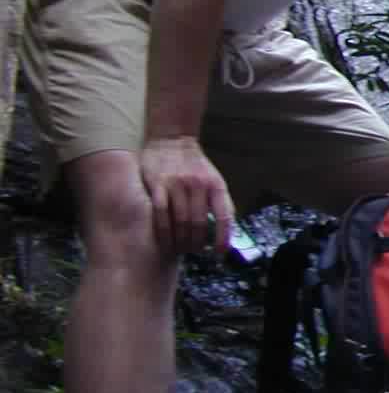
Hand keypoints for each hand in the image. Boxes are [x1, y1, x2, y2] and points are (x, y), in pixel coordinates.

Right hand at [140, 136, 233, 257]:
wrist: (172, 139)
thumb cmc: (195, 164)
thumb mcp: (215, 179)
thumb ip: (220, 201)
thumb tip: (227, 230)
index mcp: (216, 185)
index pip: (224, 217)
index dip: (223, 238)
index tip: (220, 254)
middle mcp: (198, 185)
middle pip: (199, 224)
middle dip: (197, 243)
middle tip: (194, 251)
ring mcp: (177, 185)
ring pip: (180, 222)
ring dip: (180, 241)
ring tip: (180, 249)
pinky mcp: (157, 184)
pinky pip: (160, 214)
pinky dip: (163, 232)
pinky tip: (165, 241)